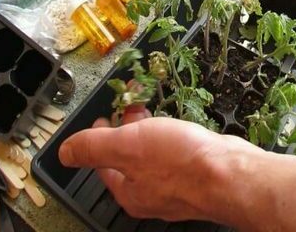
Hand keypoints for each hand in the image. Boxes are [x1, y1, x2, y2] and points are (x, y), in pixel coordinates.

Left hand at [59, 109, 260, 222]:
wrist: (232, 174)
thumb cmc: (179, 161)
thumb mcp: (126, 146)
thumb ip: (92, 147)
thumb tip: (63, 153)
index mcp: (128, 192)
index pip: (102, 163)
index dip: (99, 136)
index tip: (106, 115)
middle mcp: (151, 194)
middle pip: (129, 158)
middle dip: (126, 127)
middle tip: (131, 102)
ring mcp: (177, 186)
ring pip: (153, 154)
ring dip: (149, 128)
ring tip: (152, 106)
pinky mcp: (198, 175)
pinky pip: (176, 154)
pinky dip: (171, 136)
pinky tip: (179, 124)